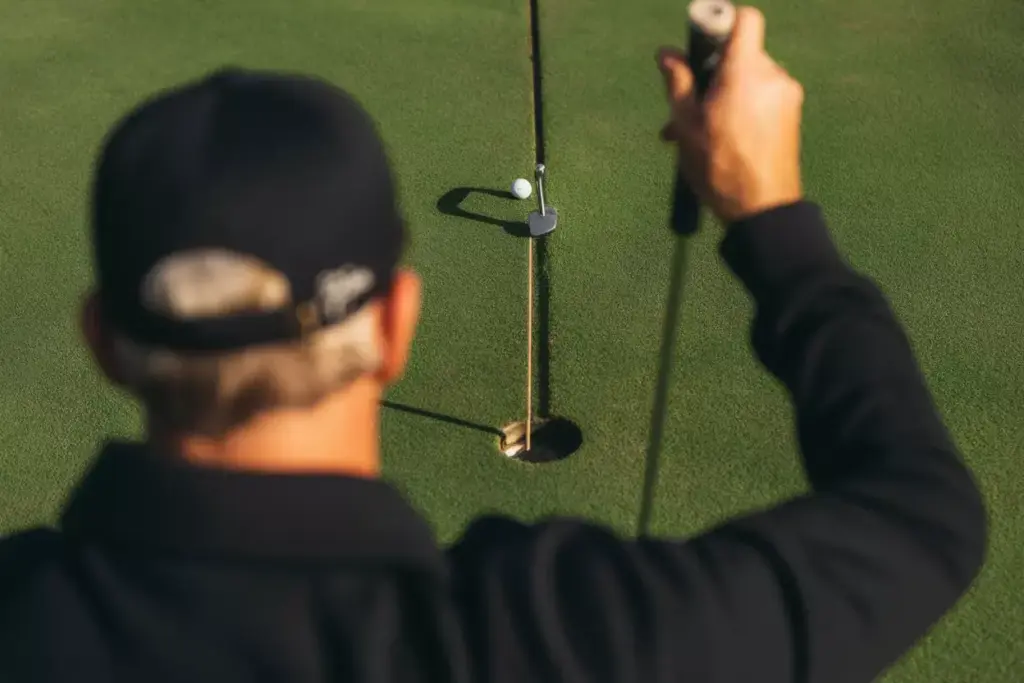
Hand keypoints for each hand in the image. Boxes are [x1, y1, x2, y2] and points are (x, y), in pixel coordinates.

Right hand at [658, 6, 803, 222]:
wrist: (763, 210)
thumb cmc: (719, 168)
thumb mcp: (687, 125)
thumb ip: (678, 83)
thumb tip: (667, 54)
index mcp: (745, 72)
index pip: (744, 19)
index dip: (722, 22)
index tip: (702, 42)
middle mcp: (773, 76)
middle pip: (741, 53)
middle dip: (713, 71)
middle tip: (689, 104)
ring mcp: (787, 95)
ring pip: (749, 78)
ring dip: (724, 94)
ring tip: (699, 131)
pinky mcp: (792, 114)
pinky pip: (761, 97)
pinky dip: (741, 107)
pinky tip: (721, 138)